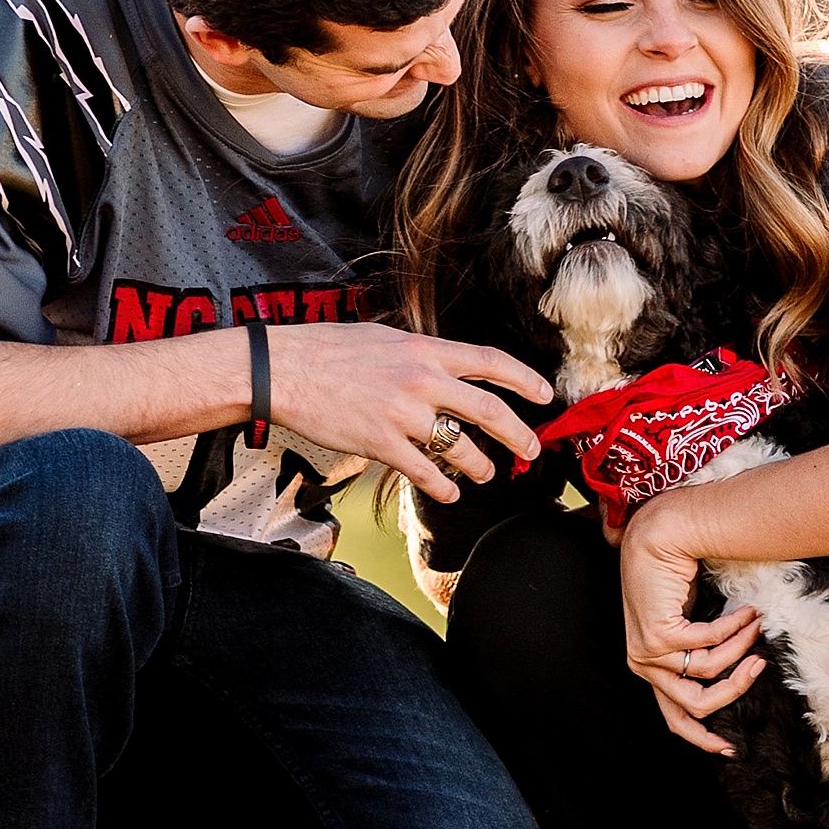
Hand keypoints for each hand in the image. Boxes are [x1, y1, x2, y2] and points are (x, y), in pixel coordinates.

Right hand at [264, 323, 551, 499]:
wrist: (283, 369)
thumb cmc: (328, 349)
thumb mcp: (384, 337)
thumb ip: (420, 352)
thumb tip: (446, 364)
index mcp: (425, 349)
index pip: (490, 362)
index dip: (524, 379)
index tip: (545, 394)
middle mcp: (421, 380)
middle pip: (488, 411)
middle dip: (517, 434)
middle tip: (531, 450)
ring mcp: (402, 414)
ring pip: (459, 448)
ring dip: (479, 466)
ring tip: (485, 474)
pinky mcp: (381, 444)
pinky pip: (425, 473)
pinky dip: (443, 486)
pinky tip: (450, 491)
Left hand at [617, 497, 764, 755]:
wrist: (656, 538)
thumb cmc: (675, 578)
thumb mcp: (690, 623)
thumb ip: (704, 650)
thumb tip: (745, 670)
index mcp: (651, 669)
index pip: (674, 718)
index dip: (702, 738)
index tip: (730, 748)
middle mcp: (645, 665)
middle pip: (696, 705)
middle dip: (735, 689)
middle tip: (761, 666)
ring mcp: (648, 652)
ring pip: (708, 674)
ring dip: (740, 650)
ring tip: (757, 627)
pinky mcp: (657, 634)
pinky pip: (709, 644)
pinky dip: (734, 629)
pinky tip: (747, 613)